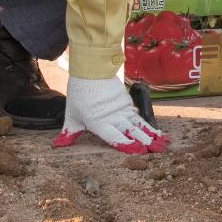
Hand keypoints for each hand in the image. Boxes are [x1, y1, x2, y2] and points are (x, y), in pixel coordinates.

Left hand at [52, 75, 168, 153]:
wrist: (91, 69)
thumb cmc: (80, 92)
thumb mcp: (72, 114)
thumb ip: (69, 132)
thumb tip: (58, 145)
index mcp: (99, 123)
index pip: (115, 138)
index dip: (127, 145)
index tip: (139, 152)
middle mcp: (113, 118)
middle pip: (132, 132)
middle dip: (146, 142)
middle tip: (159, 150)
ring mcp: (122, 109)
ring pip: (139, 124)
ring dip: (151, 134)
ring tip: (163, 142)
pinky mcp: (126, 101)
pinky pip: (138, 115)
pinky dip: (148, 124)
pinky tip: (155, 131)